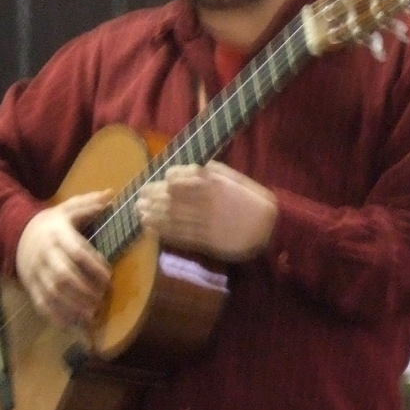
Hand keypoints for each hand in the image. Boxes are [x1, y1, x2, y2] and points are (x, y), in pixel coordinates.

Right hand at [15, 190, 112, 328]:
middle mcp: (46, 255)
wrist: (16, 232)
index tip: (108, 276)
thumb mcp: (68, 209)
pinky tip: (73, 324)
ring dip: (73, 306)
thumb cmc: (50, 222)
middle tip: (101, 297)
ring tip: (92, 314)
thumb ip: (89, 204)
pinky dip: (57, 316)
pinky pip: (41, 304)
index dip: (94, 265)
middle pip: (64, 276)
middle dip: (85, 290)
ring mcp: (36, 272)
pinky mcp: (30, 286)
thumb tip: (111, 195)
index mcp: (57, 235)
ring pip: (52, 293)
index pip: (76, 251)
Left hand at [136, 162, 277, 260]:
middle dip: (151, 198)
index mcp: (210, 182)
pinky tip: (151, 229)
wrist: (271, 228)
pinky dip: (162, 232)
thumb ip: (211, 172)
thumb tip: (189, 169)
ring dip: (152, 215)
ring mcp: (203, 221)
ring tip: (140, 214)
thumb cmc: (253, 200)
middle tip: (139, 199)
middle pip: (168, 198)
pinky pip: (178, 235)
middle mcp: (203, 200)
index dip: (165, 181)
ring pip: (169, 217)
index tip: (160, 183)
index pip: (176, 178)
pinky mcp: (205, 240)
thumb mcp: (233, 178)